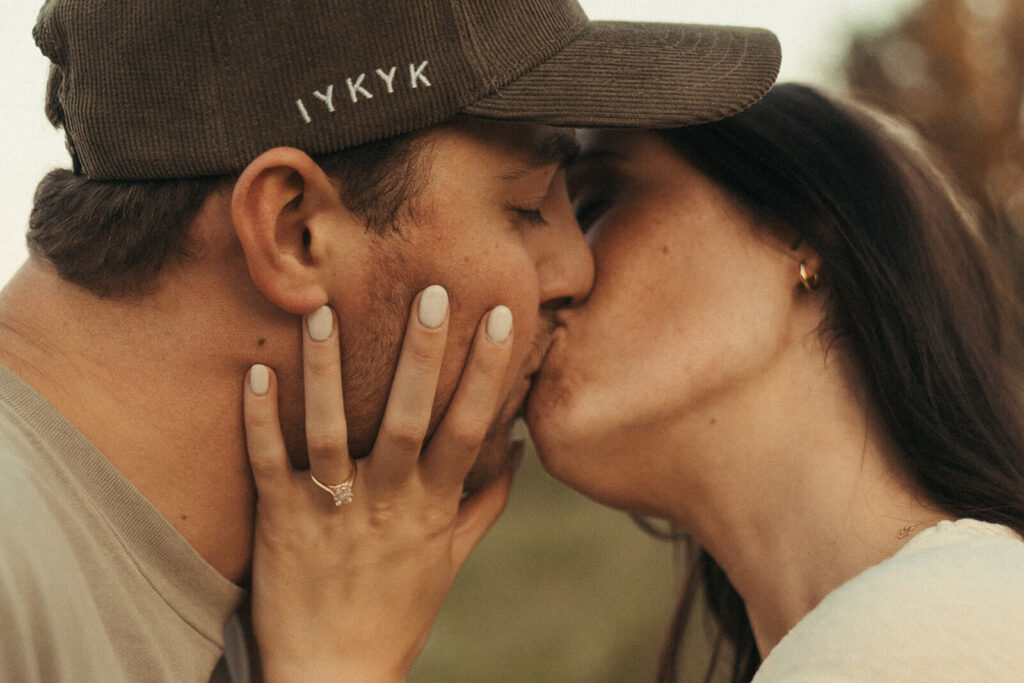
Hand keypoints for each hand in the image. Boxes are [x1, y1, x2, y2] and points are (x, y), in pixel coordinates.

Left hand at [243, 286, 517, 681]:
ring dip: (327, 373)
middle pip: (408, 420)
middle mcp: (387, 503)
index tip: (504, 318)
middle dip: (423, 356)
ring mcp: (331, 513)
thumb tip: (514, 448)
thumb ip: (486, 501)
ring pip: (330, 432)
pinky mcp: (280, 522)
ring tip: (325, 313)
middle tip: (433, 291)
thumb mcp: (453, 558)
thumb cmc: (400, 612)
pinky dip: (259, 419)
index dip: (489, 373)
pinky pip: (267, 464)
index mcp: (432, 507)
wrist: (337, 676)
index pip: (469, 429)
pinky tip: (256, 372)